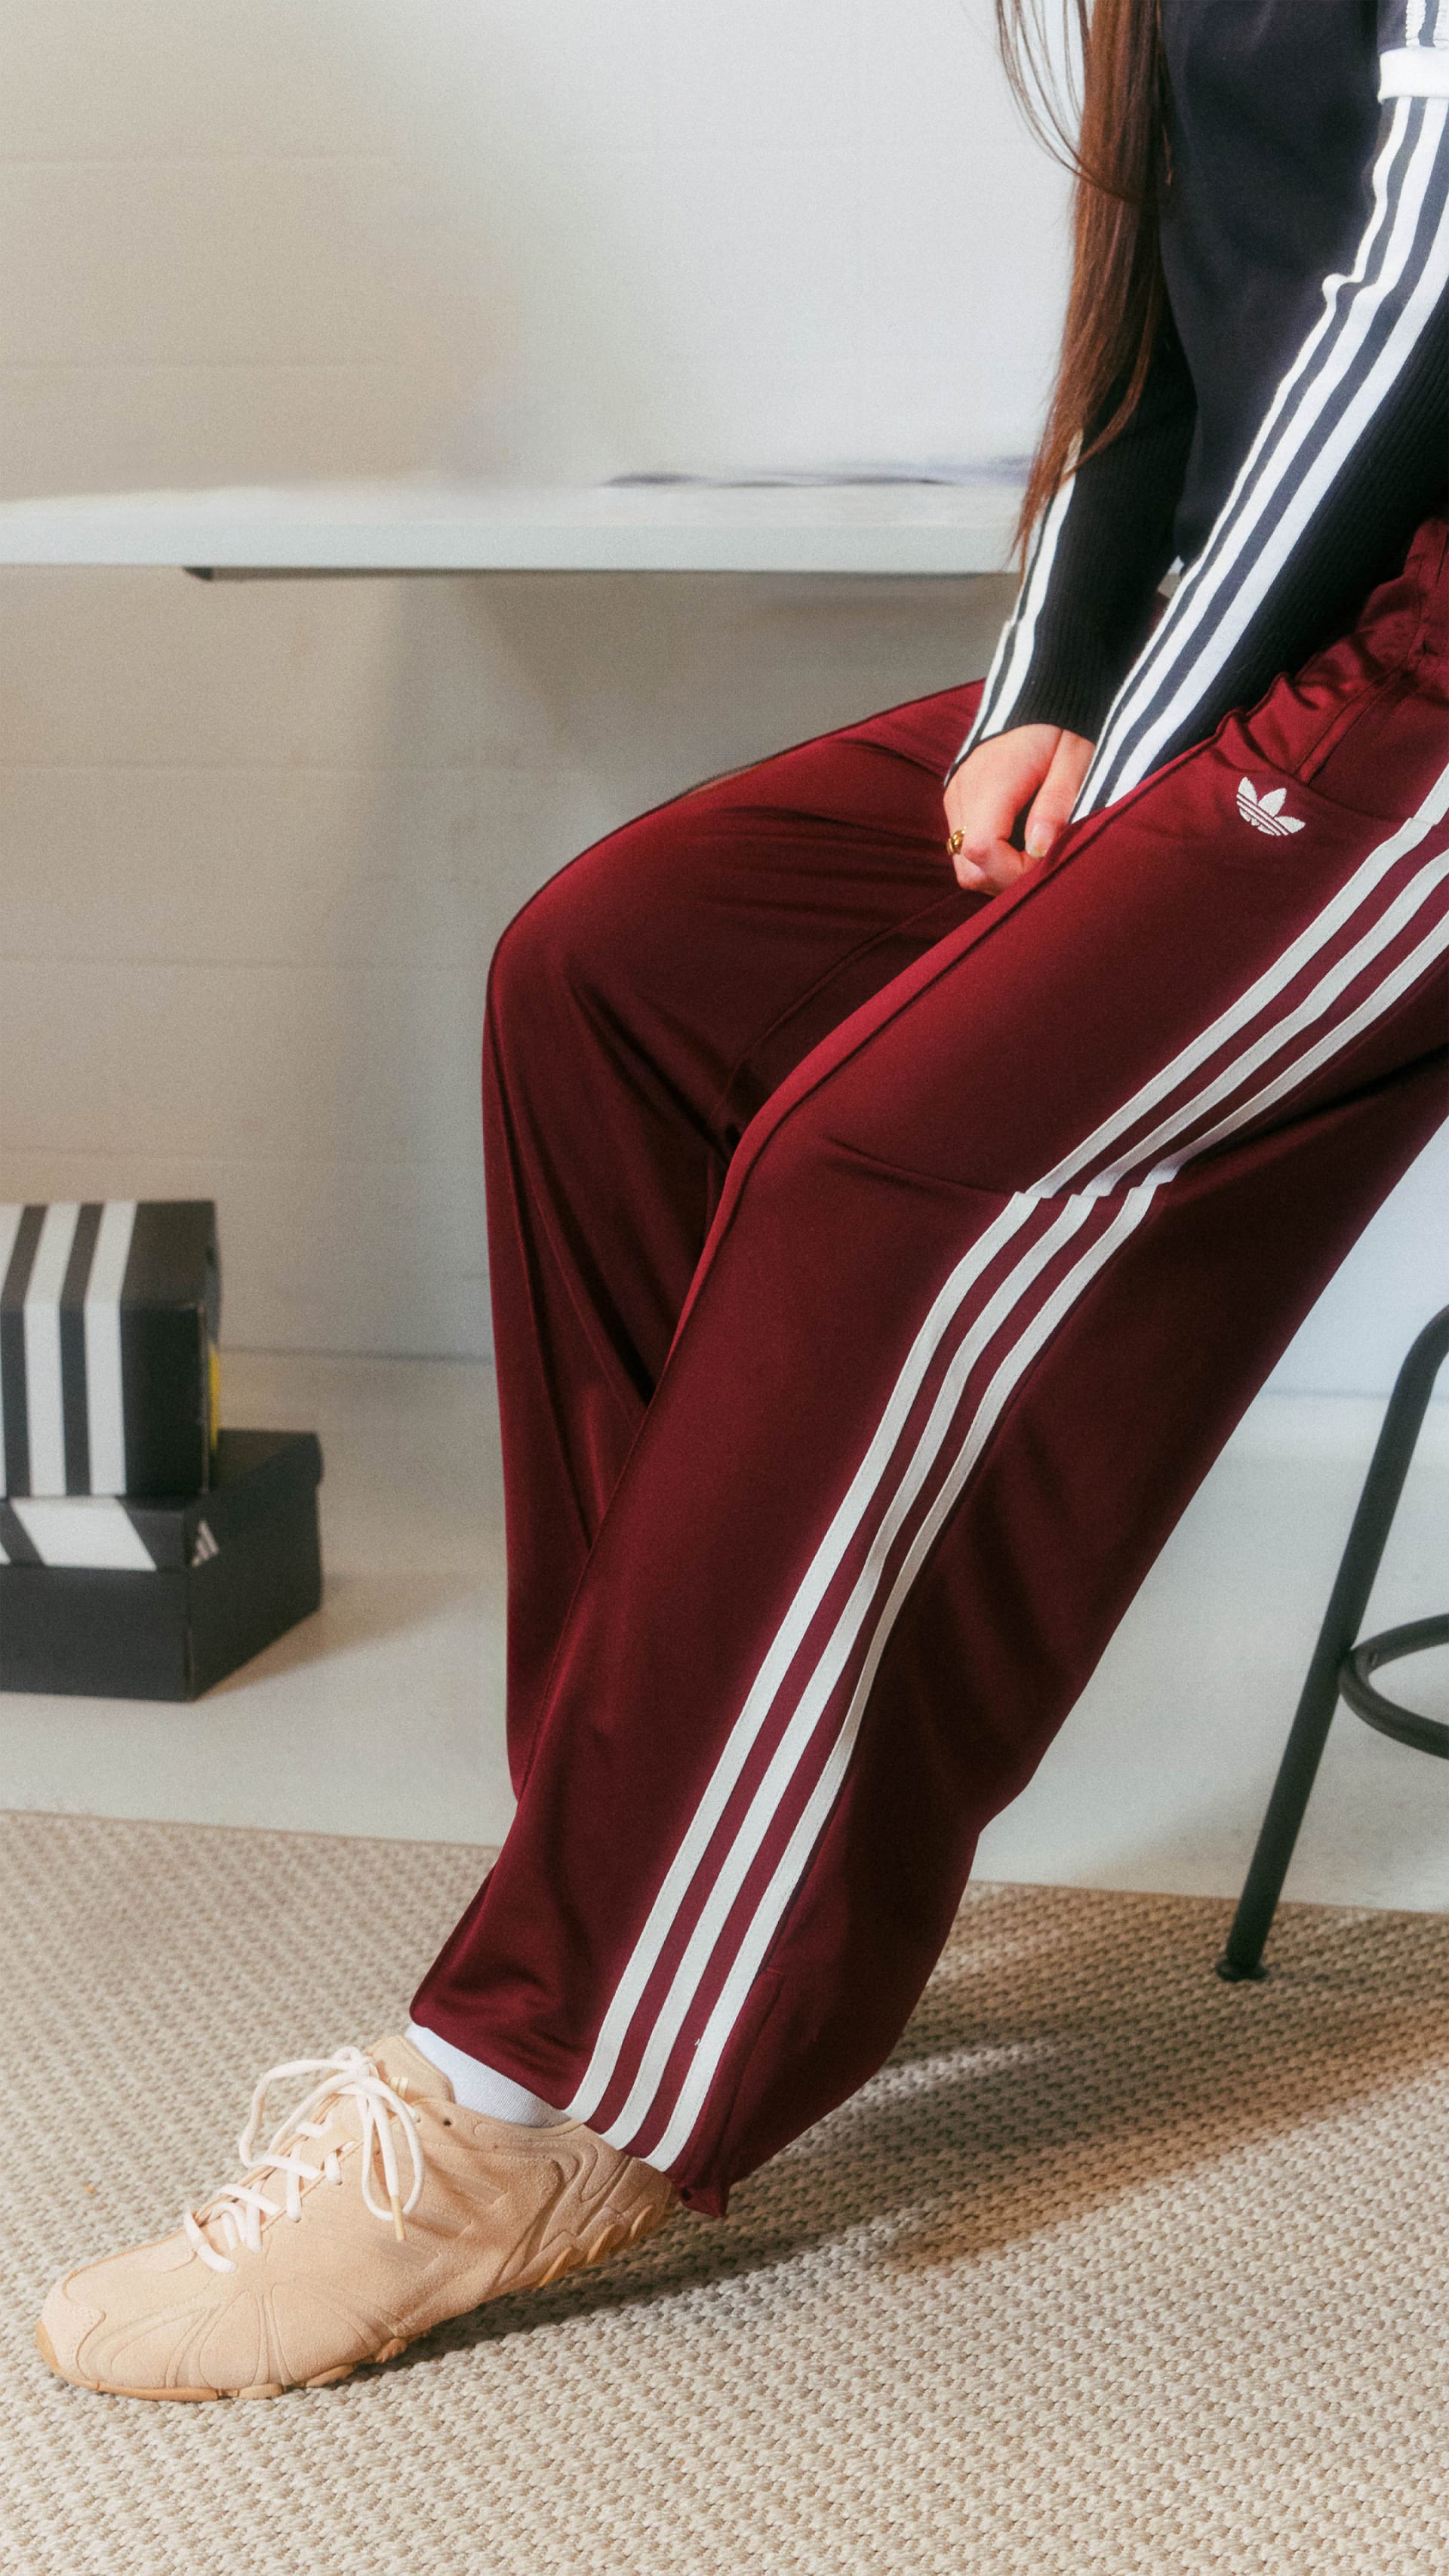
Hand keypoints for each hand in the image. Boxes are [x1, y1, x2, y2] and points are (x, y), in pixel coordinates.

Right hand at [943, 724, 1094, 892]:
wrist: (1040, 698)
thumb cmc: (1063, 729)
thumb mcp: (1073, 762)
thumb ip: (1055, 806)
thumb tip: (1040, 851)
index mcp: (992, 781)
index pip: (983, 850)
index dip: (1015, 871)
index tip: (1047, 859)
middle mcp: (963, 792)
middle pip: (969, 867)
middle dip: (1008, 878)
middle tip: (1043, 862)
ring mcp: (955, 797)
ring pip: (963, 864)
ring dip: (998, 871)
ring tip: (1032, 852)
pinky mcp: (956, 801)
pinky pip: (964, 847)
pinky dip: (990, 857)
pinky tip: (1017, 841)